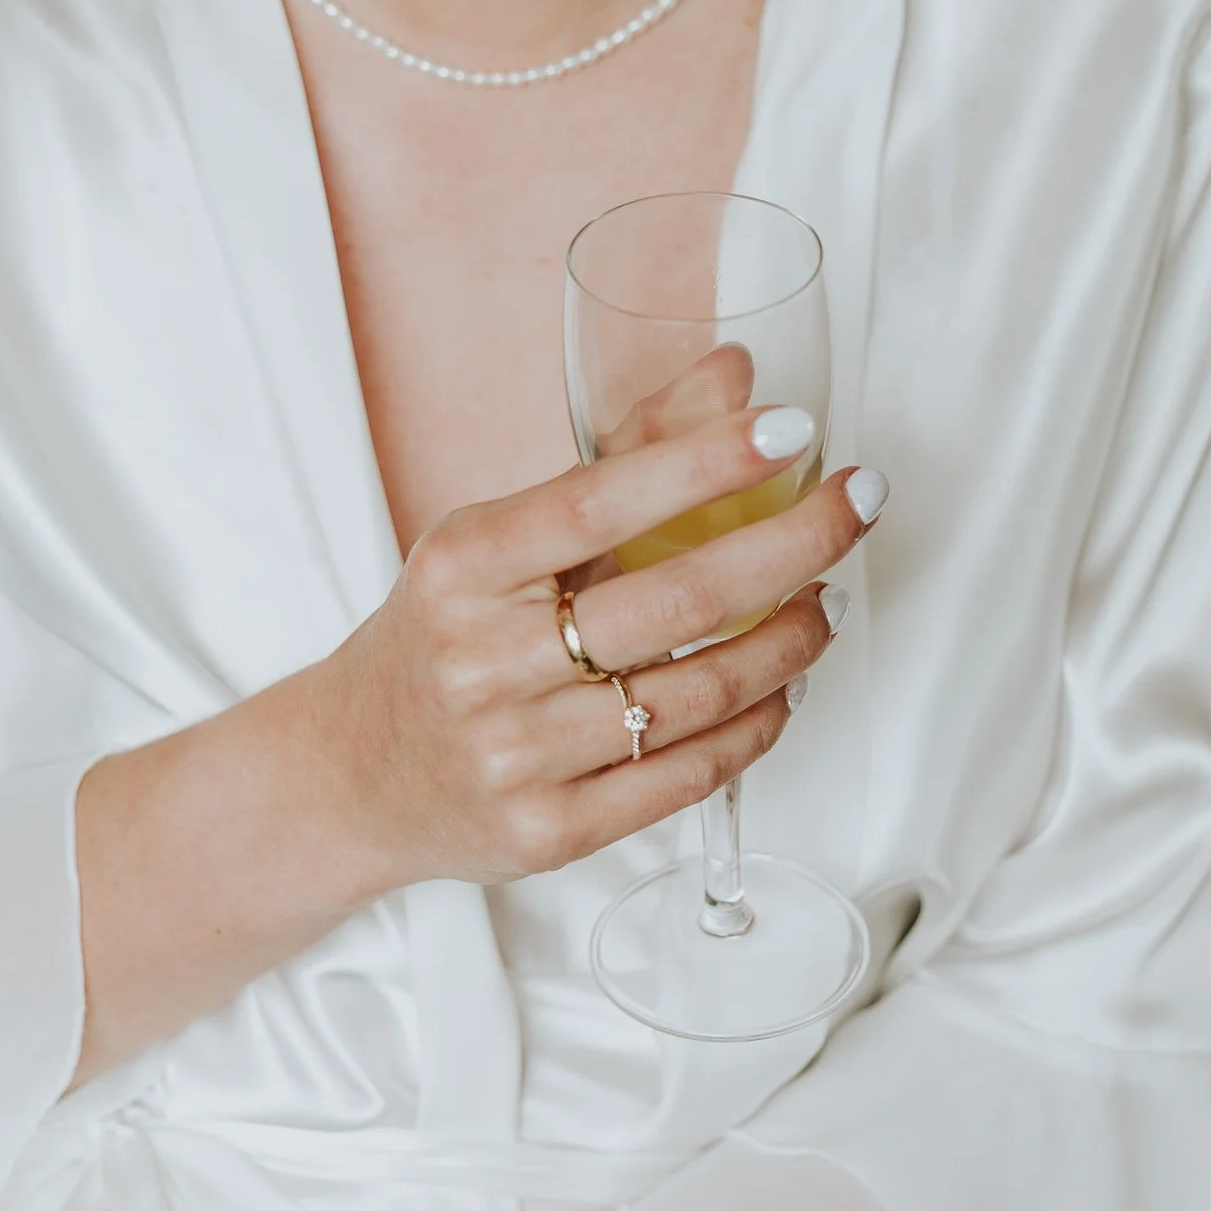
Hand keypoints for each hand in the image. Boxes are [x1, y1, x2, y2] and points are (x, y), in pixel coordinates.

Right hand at [305, 368, 883, 896]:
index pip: (602, 502)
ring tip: (824, 601)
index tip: (794, 429)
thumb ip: (623, 456)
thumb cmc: (444, 635)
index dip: (707, 462)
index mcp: (464, 567)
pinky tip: (786, 686)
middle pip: (675, 601)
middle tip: (858, 504)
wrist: (352, 773)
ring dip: (790, 643)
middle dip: (792, 545)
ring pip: (697, 695)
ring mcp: (514, 755)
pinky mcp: (547, 833)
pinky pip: (686, 777)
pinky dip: (758, 726)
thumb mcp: (500, 537)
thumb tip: (734, 378)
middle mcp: (483, 661)